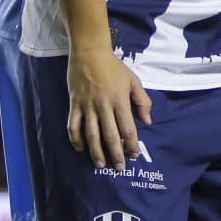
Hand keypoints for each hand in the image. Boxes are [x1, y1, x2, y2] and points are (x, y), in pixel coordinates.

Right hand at [66, 48, 150, 170]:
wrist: (89, 52)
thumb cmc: (114, 67)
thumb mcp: (133, 81)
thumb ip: (142, 101)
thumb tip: (147, 121)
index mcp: (120, 101)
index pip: (127, 128)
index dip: (131, 143)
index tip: (134, 155)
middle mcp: (103, 106)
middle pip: (109, 135)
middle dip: (115, 153)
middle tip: (119, 167)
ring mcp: (87, 106)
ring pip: (91, 134)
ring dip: (96, 151)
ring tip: (100, 164)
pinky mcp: (74, 104)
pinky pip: (73, 125)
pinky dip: (76, 139)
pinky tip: (81, 149)